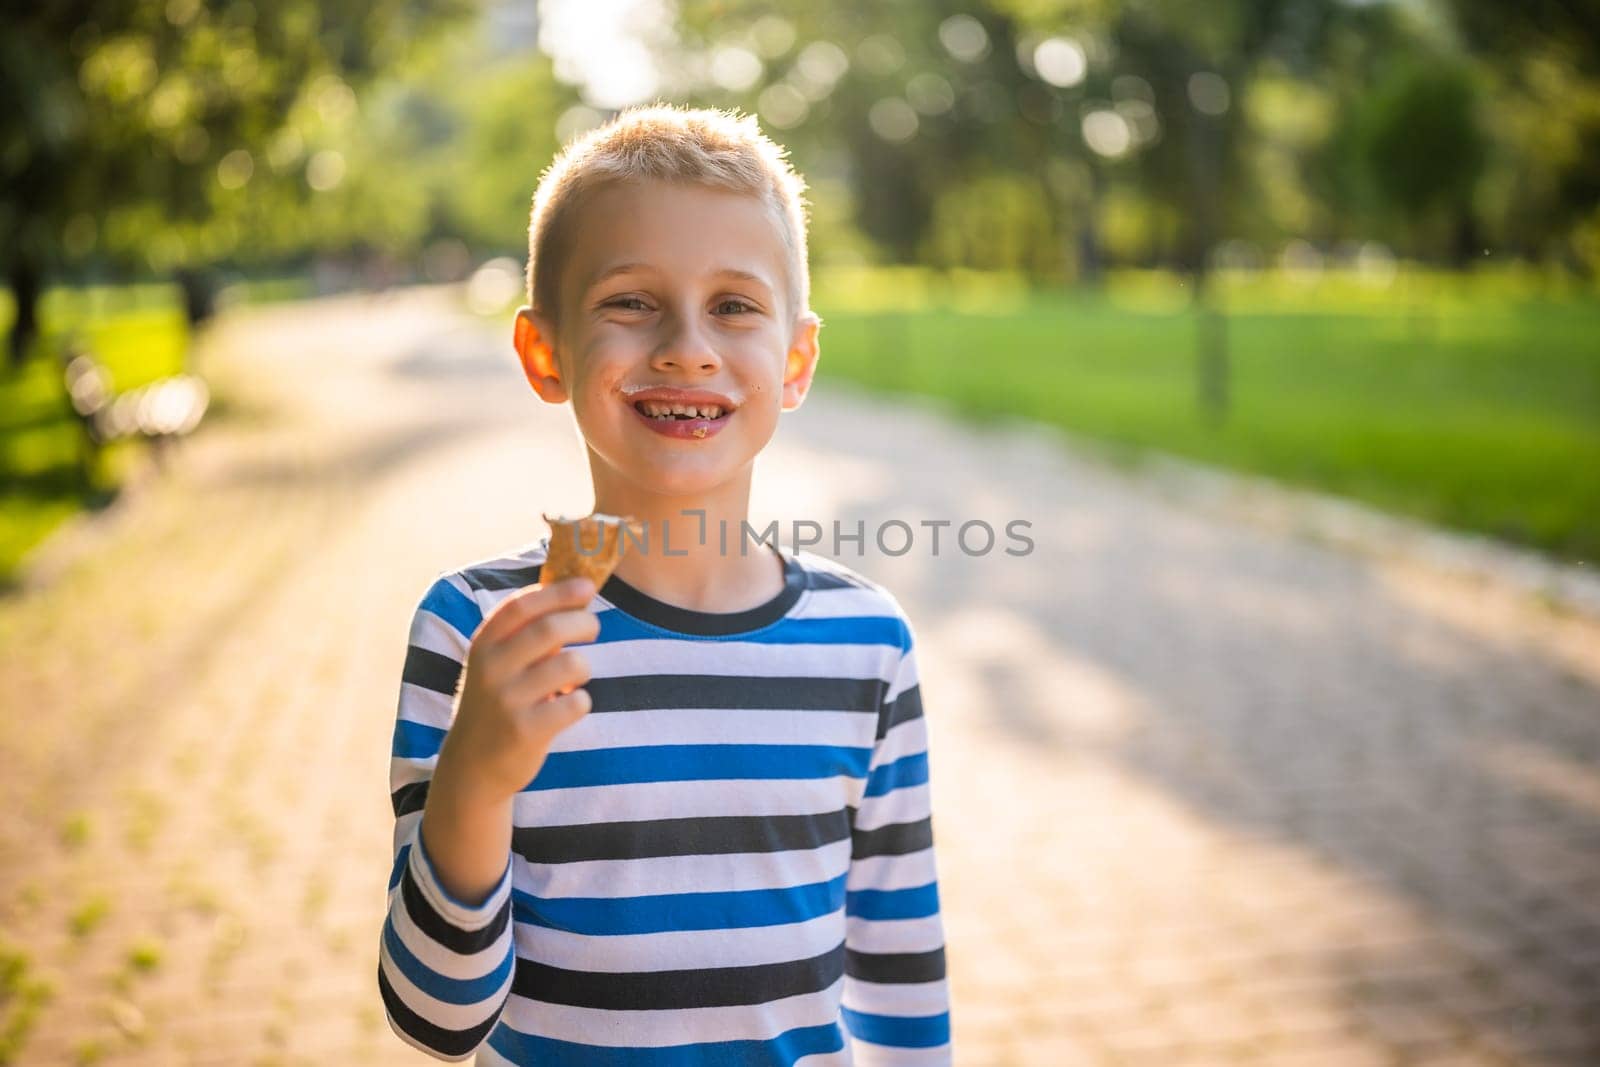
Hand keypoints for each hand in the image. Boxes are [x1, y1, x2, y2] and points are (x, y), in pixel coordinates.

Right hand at [435, 576, 599, 804]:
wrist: (472, 766)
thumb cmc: (497, 702)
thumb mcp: (497, 663)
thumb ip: (525, 632)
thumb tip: (575, 592)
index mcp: (484, 645)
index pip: (522, 605)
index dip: (558, 592)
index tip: (587, 586)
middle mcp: (491, 669)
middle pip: (551, 629)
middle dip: (583, 622)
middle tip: (592, 628)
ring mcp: (507, 700)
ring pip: (571, 665)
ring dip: (584, 666)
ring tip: (574, 677)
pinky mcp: (526, 731)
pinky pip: (576, 703)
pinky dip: (581, 701)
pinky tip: (568, 706)